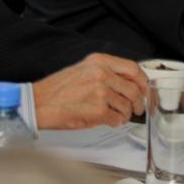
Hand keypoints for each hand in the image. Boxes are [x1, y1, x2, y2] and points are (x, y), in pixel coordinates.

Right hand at [33, 53, 148, 129]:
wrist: (39, 103)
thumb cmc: (57, 90)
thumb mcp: (83, 69)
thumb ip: (105, 72)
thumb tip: (127, 83)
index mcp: (99, 61)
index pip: (133, 68)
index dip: (142, 81)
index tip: (144, 89)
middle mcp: (102, 74)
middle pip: (134, 88)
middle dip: (139, 101)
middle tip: (136, 108)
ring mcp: (101, 92)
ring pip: (127, 106)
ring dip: (125, 114)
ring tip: (116, 116)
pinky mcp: (98, 110)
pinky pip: (117, 119)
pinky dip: (116, 122)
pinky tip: (108, 121)